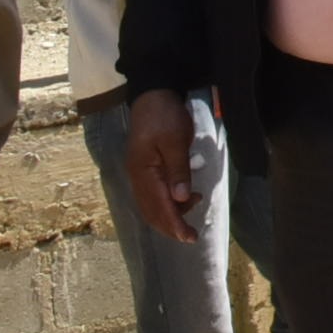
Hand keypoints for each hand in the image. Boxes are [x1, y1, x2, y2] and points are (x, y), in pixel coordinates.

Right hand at [124, 90, 199, 241]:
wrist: (152, 94)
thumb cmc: (165, 115)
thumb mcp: (176, 140)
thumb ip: (178, 171)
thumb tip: (181, 199)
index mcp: (144, 171)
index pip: (160, 206)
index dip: (175, 224)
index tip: (190, 238)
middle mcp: (137, 177)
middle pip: (151, 212)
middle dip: (171, 226)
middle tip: (192, 234)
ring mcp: (138, 173)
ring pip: (151, 205)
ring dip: (170, 214)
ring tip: (195, 202)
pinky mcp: (143, 169)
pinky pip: (152, 195)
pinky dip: (166, 203)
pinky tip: (183, 196)